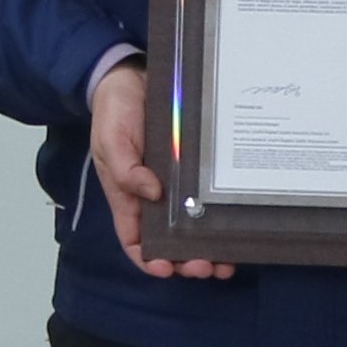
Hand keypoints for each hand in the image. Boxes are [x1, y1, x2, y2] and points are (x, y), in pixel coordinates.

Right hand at [87, 59, 237, 279]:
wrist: (131, 77)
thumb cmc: (115, 111)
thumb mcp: (111, 139)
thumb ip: (126, 168)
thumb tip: (152, 193)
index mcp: (126, 197)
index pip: (134, 240)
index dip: (149, 260)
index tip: (167, 269)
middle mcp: (152, 198)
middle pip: (168, 243)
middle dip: (186, 261)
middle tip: (207, 266)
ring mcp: (175, 187)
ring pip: (191, 230)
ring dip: (207, 250)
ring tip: (226, 262)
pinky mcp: (192, 173)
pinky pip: (206, 203)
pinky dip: (218, 221)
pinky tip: (234, 228)